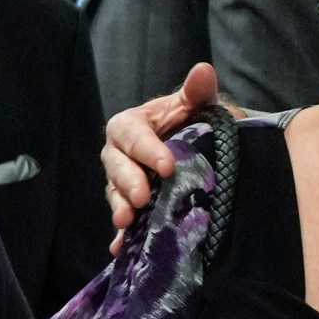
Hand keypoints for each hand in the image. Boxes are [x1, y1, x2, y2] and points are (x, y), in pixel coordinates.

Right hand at [102, 62, 221, 245]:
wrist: (199, 147)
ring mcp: (124, 182)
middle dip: (127, 182)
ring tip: (127, 222)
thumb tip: (203, 70)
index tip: (168, 165)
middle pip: (116, 166)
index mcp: (132, 125)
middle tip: (142, 198)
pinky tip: (120, 248)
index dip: (146, 149)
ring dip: (120, 207)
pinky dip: (121, 235)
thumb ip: (197, 91)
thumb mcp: (198, 105)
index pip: (131, 134)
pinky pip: (123, 219)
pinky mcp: (132, 205)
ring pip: (115, 193)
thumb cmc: (193, 121)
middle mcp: (121, 154)